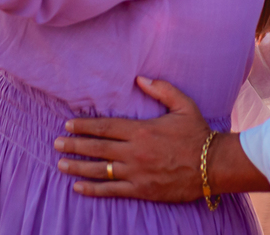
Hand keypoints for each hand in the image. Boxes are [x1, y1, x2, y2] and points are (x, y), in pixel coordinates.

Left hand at [53, 77, 209, 201]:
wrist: (213, 165)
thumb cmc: (198, 133)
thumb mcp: (183, 105)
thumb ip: (161, 89)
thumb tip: (140, 78)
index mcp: (141, 130)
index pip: (105, 127)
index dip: (84, 126)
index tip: (68, 124)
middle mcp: (134, 152)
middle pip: (97, 147)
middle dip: (74, 145)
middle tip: (56, 144)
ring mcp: (137, 173)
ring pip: (100, 170)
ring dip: (78, 167)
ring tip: (61, 164)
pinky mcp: (142, 190)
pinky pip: (112, 191)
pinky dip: (93, 190)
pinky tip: (78, 188)